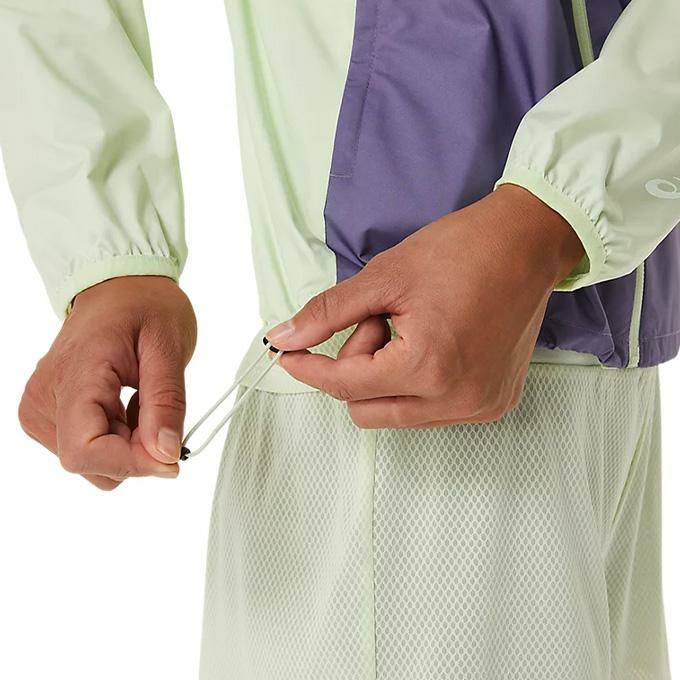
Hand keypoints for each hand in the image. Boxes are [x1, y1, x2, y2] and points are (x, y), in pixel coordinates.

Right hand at [18, 276, 196, 489]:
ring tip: (142, 400)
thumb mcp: (169, 347)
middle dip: (136, 452)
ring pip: (91, 462)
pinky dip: (117, 437)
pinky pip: (87, 448)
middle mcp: (45, 396)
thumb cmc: (143, 306)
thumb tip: (165, 453)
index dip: (133, 464)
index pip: (85, 451)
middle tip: (163, 416)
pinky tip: (127, 405)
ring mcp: (41, 406)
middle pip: (90, 463)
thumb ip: (167, 403)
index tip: (171, 456)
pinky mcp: (47, 412)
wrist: (118, 287)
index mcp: (75, 375)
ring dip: (128, 444)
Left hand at [266, 185, 584, 427]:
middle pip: (367, 410)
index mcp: (428, 367)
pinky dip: (415, 385)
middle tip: (378, 321)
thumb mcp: (383, 277)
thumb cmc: (459, 250)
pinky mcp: (495, 404)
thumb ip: (326, 314)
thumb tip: (282, 340)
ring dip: (386, 379)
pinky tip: (432, 345)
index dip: (310, 369)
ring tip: (408, 330)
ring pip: (397, 414)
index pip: (346, 386)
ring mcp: (480, 406)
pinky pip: (431, 411)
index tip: (288, 355)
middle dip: (356, 369)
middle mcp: (457, 399)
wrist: (527, 242)